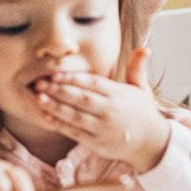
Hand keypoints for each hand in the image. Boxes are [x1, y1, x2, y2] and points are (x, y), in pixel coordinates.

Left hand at [34, 47, 170, 172]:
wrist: (151, 143)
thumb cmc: (141, 111)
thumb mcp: (142, 88)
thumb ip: (137, 67)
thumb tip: (144, 47)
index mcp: (118, 95)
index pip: (93, 83)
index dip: (73, 78)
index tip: (55, 73)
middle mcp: (110, 111)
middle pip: (81, 99)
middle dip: (59, 90)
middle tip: (40, 83)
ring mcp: (103, 128)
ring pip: (76, 116)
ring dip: (55, 107)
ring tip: (39, 98)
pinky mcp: (97, 143)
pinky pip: (75, 133)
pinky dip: (60, 125)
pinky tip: (46, 116)